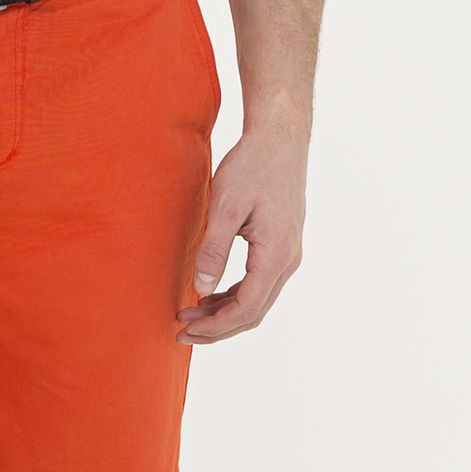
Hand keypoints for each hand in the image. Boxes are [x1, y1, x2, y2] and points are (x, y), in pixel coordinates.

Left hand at [178, 123, 307, 342]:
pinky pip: (259, 284)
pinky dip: (234, 296)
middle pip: (254, 312)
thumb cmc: (252, 166)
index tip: (185, 331)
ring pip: (258, 301)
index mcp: (276, 255)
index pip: (246, 309)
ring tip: (190, 315)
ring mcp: (288, 254)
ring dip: (225, 313)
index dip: (215, 327)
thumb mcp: (225, 206)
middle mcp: (288, 260)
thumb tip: (200, 290)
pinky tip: (210, 294)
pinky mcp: (282, 245)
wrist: (280, 139)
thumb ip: (213, 250)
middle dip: (218, 328)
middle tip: (181, 332)